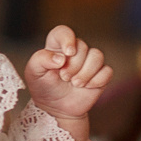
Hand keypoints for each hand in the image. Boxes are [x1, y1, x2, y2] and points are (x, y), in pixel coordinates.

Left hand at [23, 25, 112, 140]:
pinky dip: (97, 80)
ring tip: (76, 84)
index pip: (64, 31)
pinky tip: (87, 87)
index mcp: (57, 47)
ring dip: (86, 72)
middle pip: (83, 46)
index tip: (68, 53)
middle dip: (74, 65)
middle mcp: (75, 51)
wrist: (56, 109)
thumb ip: (41, 60)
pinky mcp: (100, 75)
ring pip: (97, 56)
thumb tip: (60, 58)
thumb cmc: (44, 88)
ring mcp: (89, 62)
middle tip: (65, 78)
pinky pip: (107, 71)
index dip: (68, 39)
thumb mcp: (33, 74)